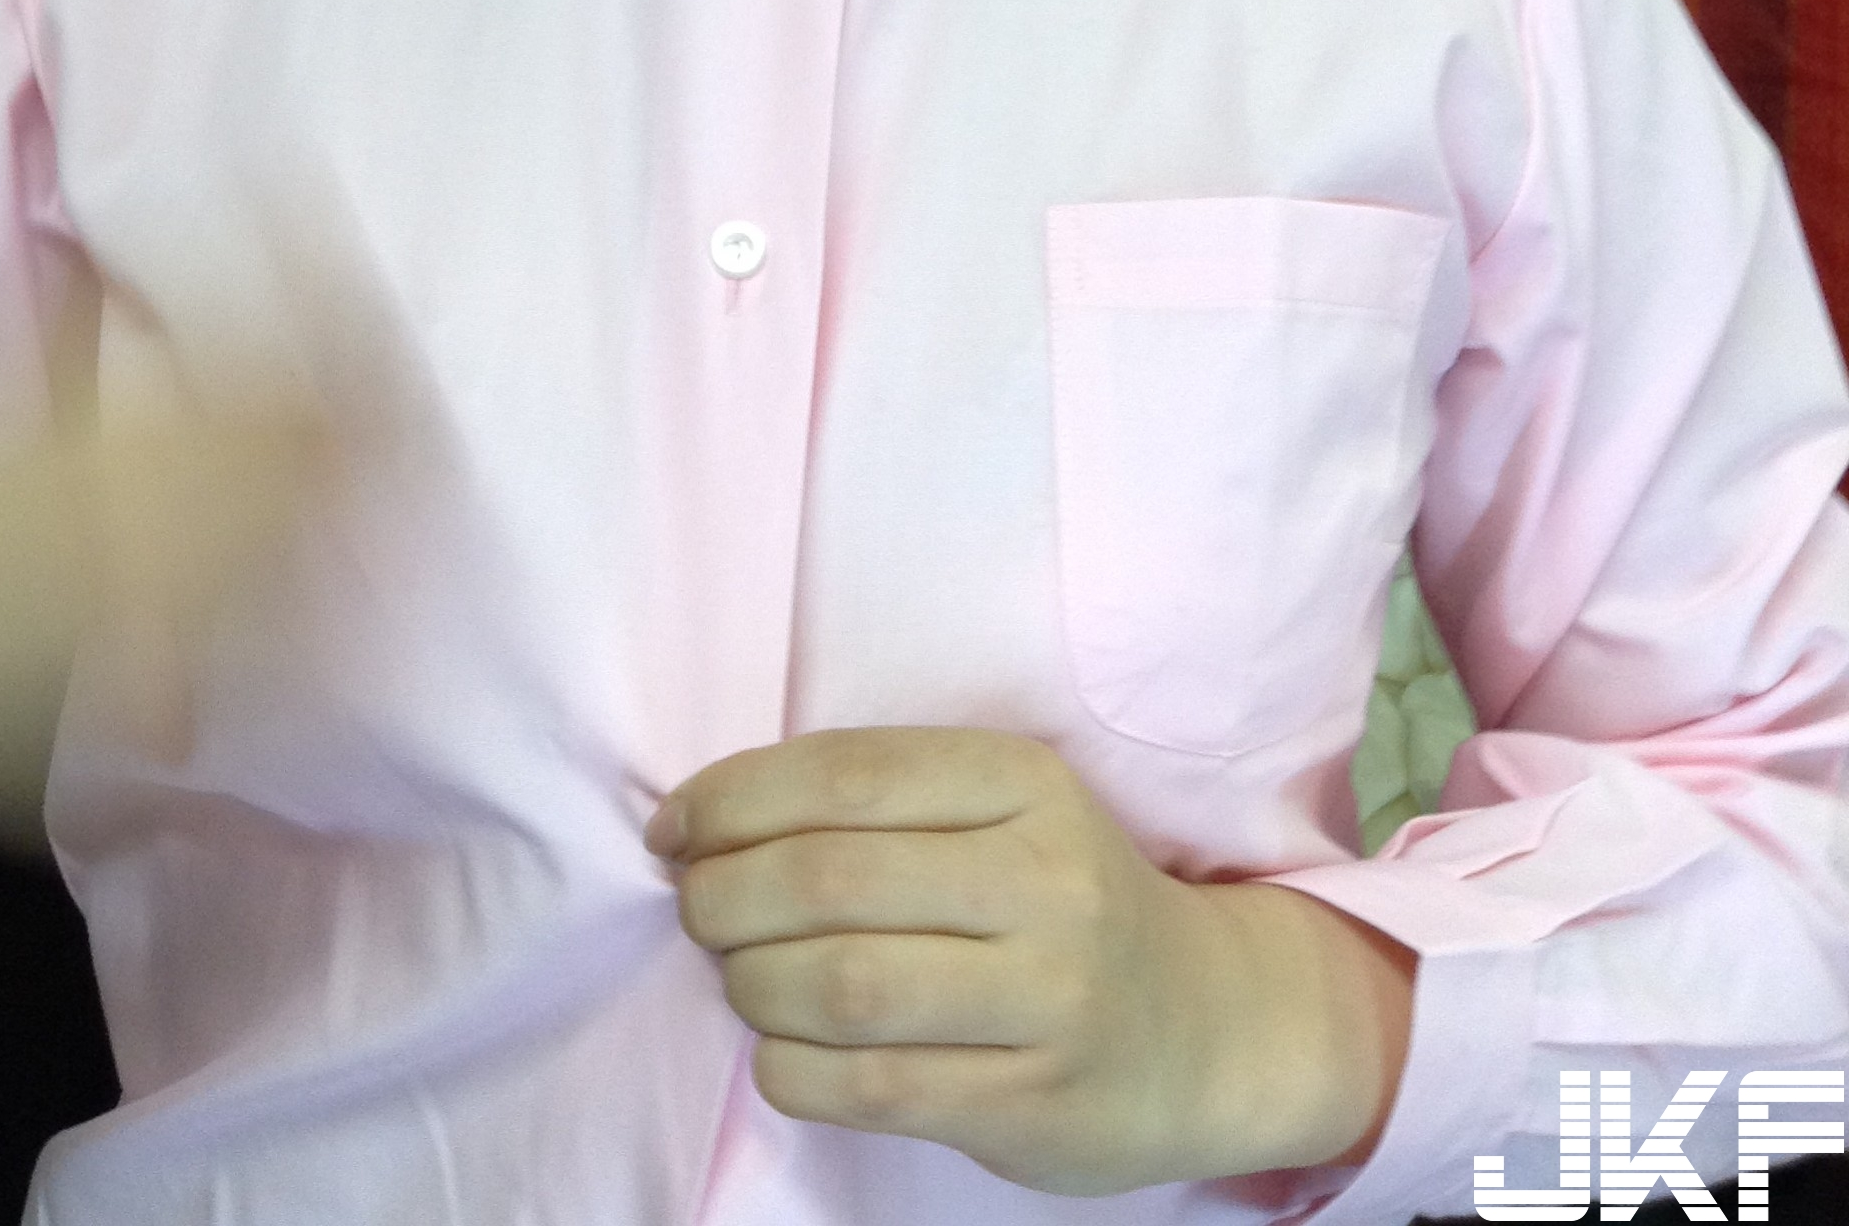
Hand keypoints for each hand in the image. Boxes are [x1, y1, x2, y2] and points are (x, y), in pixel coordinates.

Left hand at [644, 727, 1413, 1193]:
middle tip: (695, 907)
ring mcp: (1046, 1000)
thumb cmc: (1064, 902)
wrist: (1207, 1027)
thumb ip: (879, 802)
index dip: (734, 799)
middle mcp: (1044, 883)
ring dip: (752, 984)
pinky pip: (871, 1087)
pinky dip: (792, 1069)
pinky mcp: (1031, 1104)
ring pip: (843, 987)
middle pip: (830, 881)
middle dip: (726, 895)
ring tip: (738, 977)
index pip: (845, 776)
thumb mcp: (1002, 812)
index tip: (674, 828)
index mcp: (1024, 783)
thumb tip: (703, 820)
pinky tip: (780, 1051)